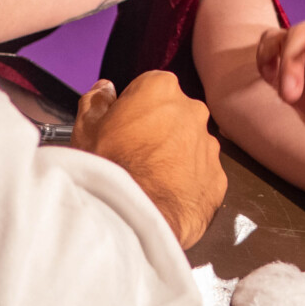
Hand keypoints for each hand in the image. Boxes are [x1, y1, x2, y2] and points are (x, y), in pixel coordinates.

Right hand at [71, 72, 226, 247]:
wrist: (131, 217)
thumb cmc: (108, 168)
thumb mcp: (86, 129)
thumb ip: (97, 102)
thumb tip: (104, 89)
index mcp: (161, 89)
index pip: (150, 88)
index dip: (134, 107)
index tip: (123, 125)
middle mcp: (192, 111)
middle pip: (175, 114)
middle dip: (159, 129)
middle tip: (133, 154)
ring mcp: (208, 145)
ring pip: (191, 145)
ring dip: (175, 156)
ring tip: (148, 179)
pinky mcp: (218, 177)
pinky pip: (202, 175)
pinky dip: (188, 183)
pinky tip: (165, 196)